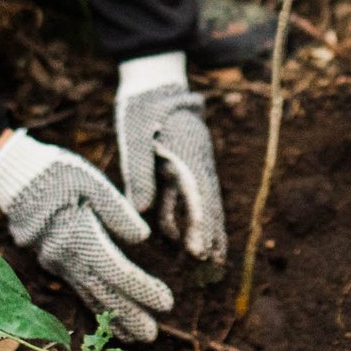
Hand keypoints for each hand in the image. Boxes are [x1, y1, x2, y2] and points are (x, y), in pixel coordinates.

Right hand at [0, 132, 173, 341]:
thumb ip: (117, 210)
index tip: (166, 303)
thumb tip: (142, 237)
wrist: (14, 176)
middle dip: (129, 315)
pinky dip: (95, 305)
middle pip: (103, 292)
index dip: (142, 289)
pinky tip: (108, 316)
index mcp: (78, 235)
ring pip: (89, 295)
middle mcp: (65, 256)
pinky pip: (78, 288)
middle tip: (152, 336)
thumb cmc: (57, 173)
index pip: (116, 270)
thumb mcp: (90, 181)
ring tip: (135, 337)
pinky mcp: (52, 261)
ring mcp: (56, 262)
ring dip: (113, 317)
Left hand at [114, 53, 225, 260]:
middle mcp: (198, 161)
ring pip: (203, 204)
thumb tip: (142, 210)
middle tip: (214, 267)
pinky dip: (192, 219)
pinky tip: (188, 242)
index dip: (202, 226)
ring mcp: (195, 164)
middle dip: (212, 235)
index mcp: (188, 153)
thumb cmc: (142, 106)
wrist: (154, 83)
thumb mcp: (135, 135)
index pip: (199, 196)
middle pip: (209, 204)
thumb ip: (140, 171)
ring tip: (209, 263)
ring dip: (205, 232)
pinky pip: (191, 198)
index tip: (201, 252)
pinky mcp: (186, 167)